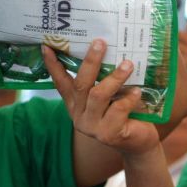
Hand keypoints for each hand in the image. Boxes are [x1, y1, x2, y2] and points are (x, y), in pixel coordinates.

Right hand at [43, 39, 160, 155]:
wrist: (140, 143)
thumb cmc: (126, 114)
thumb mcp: (112, 96)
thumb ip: (104, 80)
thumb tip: (111, 50)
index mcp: (76, 104)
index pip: (61, 83)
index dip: (53, 65)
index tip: (46, 46)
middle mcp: (79, 115)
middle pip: (81, 84)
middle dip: (90, 61)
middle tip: (100, 43)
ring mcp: (92, 126)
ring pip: (98, 95)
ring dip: (114, 78)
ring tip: (128, 64)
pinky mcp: (108, 134)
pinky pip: (118, 109)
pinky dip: (129, 98)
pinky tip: (138, 91)